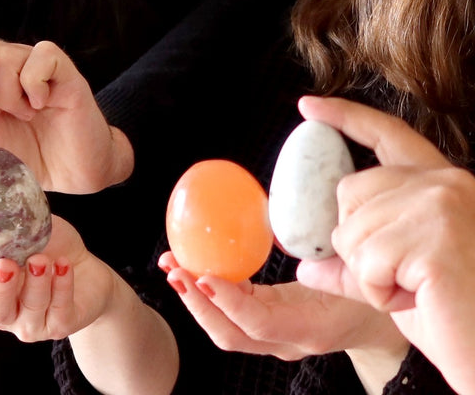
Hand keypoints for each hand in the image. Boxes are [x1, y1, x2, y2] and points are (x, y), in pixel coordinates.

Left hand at [0, 4, 131, 192]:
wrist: (73, 170)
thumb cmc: (25, 149)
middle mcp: (4, 59)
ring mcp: (33, 61)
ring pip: (0, 57)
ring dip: (6, 96)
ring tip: (23, 114)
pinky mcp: (62, 69)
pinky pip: (37, 60)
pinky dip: (32, 86)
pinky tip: (41, 104)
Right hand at [0, 217, 178, 393]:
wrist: (86, 269)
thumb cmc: (51, 248)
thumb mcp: (31, 232)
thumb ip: (13, 223)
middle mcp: (9, 311)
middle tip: (6, 265)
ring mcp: (35, 323)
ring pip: (30, 310)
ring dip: (36, 283)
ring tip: (42, 259)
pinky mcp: (62, 325)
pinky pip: (60, 311)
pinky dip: (62, 286)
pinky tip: (64, 265)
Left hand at [158, 251, 404, 362]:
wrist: (383, 322)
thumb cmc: (375, 285)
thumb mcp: (356, 265)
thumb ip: (325, 249)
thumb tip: (288, 214)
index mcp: (313, 326)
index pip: (260, 322)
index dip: (228, 302)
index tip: (202, 276)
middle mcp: (290, 340)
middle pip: (231, 333)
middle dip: (196, 303)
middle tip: (173, 267)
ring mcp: (277, 339)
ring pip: (226, 328)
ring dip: (195, 298)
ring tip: (171, 264)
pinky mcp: (268, 328)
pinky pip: (232, 316)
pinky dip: (208, 294)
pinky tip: (192, 265)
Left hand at [295, 96, 474, 394]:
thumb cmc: (461, 319)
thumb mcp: (402, 280)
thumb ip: (359, 260)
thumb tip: (306, 261)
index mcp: (445, 185)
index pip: (387, 135)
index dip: (345, 117)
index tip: (309, 106)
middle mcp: (447, 183)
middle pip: (349, 193)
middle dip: (359, 243)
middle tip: (408, 277)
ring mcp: (442, 205)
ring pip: (351, 232)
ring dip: (372, 275)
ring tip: (422, 290)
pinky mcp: (435, 237)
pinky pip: (365, 263)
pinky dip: (380, 292)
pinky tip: (422, 297)